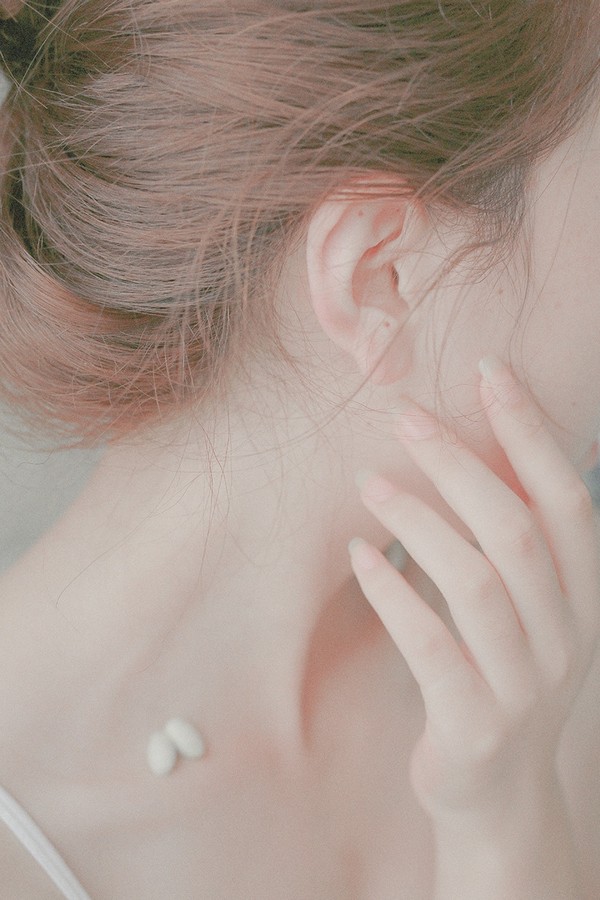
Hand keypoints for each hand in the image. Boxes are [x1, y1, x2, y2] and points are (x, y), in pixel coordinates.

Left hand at [349, 356, 599, 821]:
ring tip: (367, 482)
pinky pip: (430, 645)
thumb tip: (463, 447)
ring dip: (418, 520)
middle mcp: (567, 637)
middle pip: (517, 530)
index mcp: (584, 598)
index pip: (567, 500)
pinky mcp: (472, 725)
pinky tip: (358, 554)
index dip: (531, 432)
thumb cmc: (501, 675)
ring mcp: (524, 685)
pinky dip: (391, 592)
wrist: (499, 794)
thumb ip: (509, 542)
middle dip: (461, 463)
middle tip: (405, 416)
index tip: (490, 371)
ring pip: (475, 582)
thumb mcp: (526, 610)